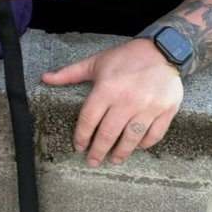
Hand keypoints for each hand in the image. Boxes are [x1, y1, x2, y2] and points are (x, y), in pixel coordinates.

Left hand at [42, 39, 183, 166]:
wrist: (163, 50)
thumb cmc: (126, 57)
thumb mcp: (96, 62)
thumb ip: (70, 73)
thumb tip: (45, 78)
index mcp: (107, 88)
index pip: (89, 120)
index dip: (81, 136)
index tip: (79, 146)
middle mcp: (127, 100)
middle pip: (108, 134)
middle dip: (98, 151)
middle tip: (93, 161)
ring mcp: (148, 107)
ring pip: (131, 139)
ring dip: (121, 153)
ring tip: (114, 159)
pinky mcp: (166, 111)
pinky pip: (153, 135)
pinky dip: (144, 144)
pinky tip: (136, 146)